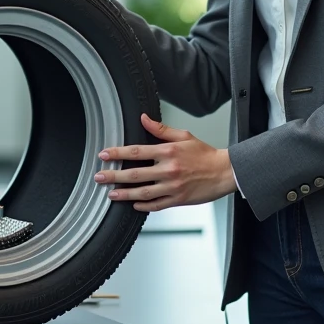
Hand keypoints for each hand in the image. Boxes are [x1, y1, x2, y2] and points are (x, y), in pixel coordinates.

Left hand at [93, 114, 236, 211]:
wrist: (224, 172)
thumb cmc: (205, 154)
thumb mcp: (184, 136)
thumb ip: (161, 129)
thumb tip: (143, 118)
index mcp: (168, 151)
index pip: (137, 151)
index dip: (117, 153)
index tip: (104, 155)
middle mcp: (168, 169)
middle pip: (135, 174)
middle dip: (113, 176)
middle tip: (99, 177)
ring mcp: (172, 186)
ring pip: (143, 192)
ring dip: (124, 194)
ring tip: (111, 194)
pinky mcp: (178, 199)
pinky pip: (156, 204)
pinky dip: (144, 205)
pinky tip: (133, 204)